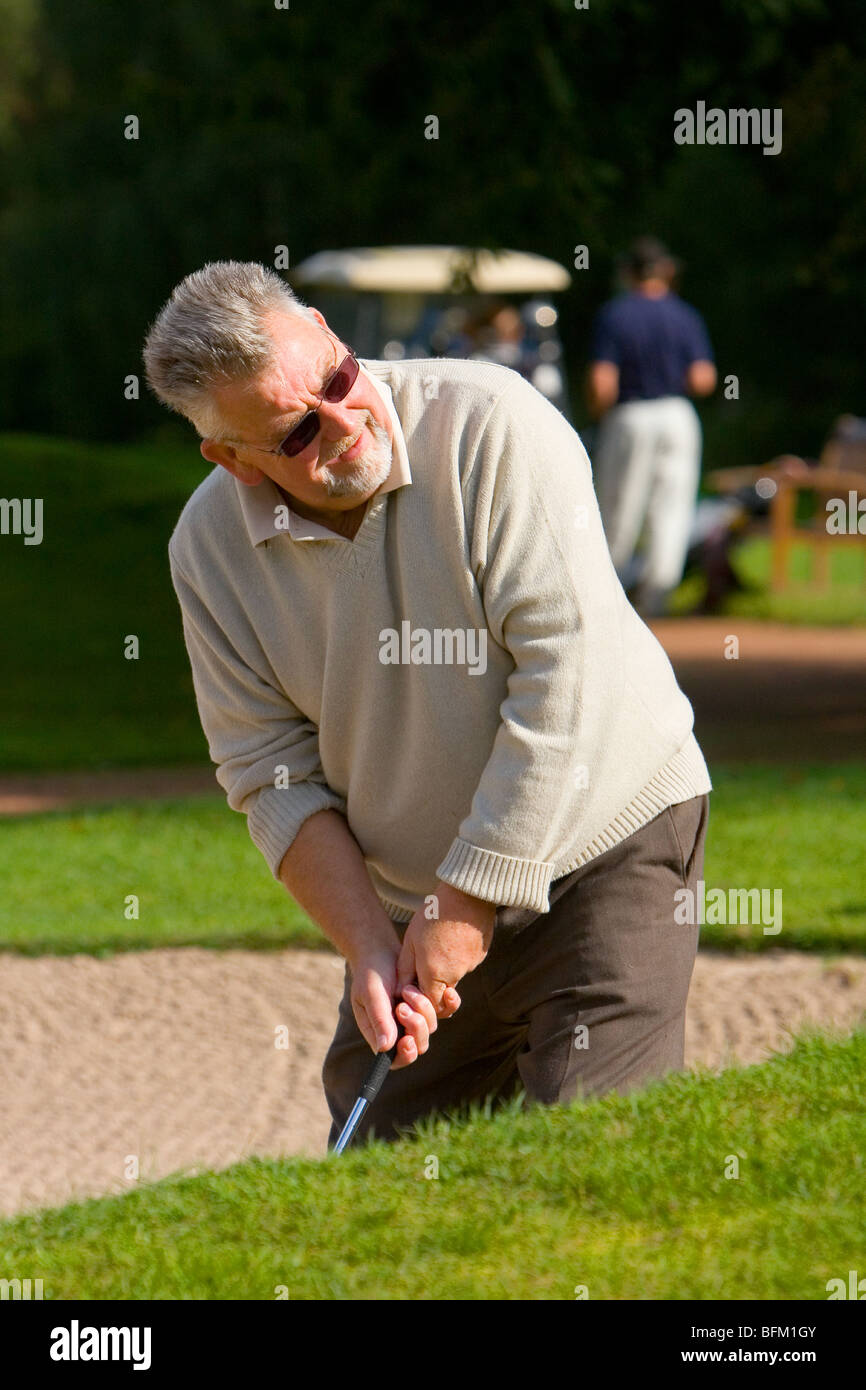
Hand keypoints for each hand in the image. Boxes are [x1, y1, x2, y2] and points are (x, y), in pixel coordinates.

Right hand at [347, 944, 439, 1071]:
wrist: (380, 950)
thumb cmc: (370, 973)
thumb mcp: (371, 993)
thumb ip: (379, 1019)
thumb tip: (385, 1048)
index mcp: (380, 1033)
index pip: (395, 1059)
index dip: (405, 1054)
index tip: (407, 1039)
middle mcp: (398, 1030)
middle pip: (418, 1046)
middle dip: (416, 1028)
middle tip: (404, 1006)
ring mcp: (414, 1018)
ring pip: (430, 1028)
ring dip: (423, 1009)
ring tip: (407, 989)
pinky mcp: (427, 1005)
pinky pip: (443, 1012)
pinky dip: (446, 1004)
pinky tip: (445, 991)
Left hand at [396, 882, 495, 1016]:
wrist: (467, 894)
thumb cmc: (434, 914)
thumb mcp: (411, 941)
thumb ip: (405, 969)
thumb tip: (400, 991)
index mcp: (435, 974)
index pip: (430, 1004)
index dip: (421, 999)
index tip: (413, 984)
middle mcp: (456, 974)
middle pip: (444, 992)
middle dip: (433, 983)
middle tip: (425, 958)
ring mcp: (472, 964)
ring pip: (455, 975)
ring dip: (445, 964)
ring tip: (439, 936)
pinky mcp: (482, 954)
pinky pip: (466, 961)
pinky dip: (458, 954)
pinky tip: (452, 933)